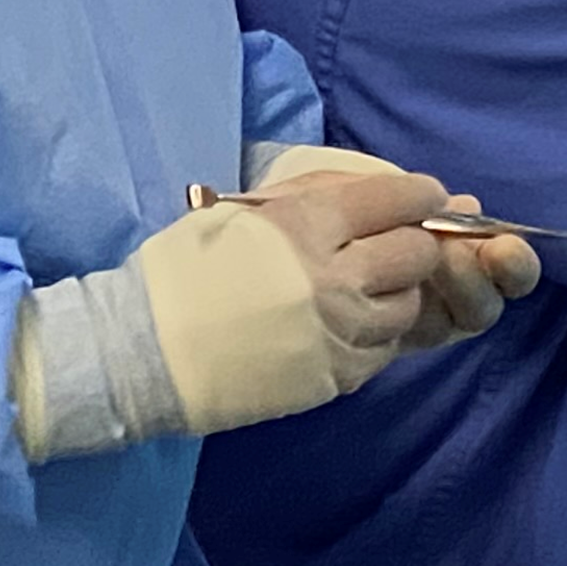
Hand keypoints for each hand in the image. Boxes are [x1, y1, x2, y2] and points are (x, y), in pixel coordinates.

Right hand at [137, 165, 533, 433]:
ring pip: (409, 303)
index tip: (422, 199)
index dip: (420, 196)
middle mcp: (334, 275)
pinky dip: (377, 332)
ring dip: (398, 291)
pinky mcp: (339, 375)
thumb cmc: (184, 271)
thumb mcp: (243, 211)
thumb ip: (312, 197)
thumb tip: (376, 190)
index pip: (399, 199)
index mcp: (306, 222)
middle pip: (417, 252)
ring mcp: (340, 331)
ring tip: (365, 289)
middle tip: (395, 244)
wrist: (144, 351)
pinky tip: (346, 324)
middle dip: (416, 242)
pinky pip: (386, 347)